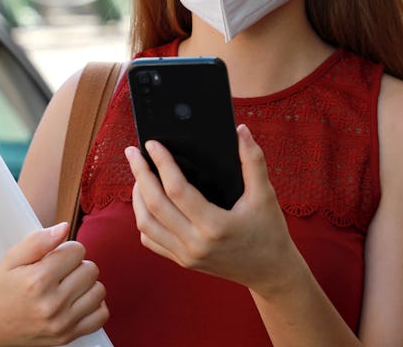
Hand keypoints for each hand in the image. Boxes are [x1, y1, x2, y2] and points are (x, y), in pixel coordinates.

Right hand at [0, 223, 108, 345]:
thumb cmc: (2, 291)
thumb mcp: (12, 260)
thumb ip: (38, 240)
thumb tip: (65, 227)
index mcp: (37, 280)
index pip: (77, 251)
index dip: (67, 249)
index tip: (55, 257)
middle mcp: (52, 304)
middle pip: (90, 269)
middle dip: (77, 265)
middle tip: (60, 272)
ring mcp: (61, 323)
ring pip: (98, 289)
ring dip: (86, 284)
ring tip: (68, 286)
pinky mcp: (68, 336)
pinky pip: (101, 315)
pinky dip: (93, 305)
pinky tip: (78, 301)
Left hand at [125, 124, 298, 294]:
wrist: (270, 271)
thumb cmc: (269, 230)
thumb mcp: (266, 195)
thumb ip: (253, 160)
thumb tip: (241, 130)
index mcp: (215, 226)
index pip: (177, 190)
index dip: (162, 163)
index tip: (153, 143)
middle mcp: (195, 244)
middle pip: (154, 205)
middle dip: (140, 174)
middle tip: (132, 152)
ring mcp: (186, 255)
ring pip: (145, 224)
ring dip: (137, 197)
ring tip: (139, 174)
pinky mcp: (182, 261)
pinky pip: (150, 240)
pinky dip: (143, 219)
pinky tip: (146, 201)